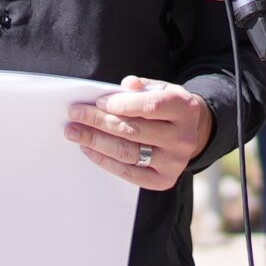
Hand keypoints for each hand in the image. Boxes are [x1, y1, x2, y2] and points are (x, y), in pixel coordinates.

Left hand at [66, 78, 213, 190]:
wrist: (192, 133)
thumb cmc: (168, 107)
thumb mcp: (162, 89)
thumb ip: (143, 86)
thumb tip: (126, 85)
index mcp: (184, 109)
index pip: (150, 107)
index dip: (121, 104)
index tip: (98, 102)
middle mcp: (183, 138)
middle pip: (134, 131)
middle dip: (99, 122)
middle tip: (74, 115)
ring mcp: (174, 162)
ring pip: (127, 153)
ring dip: (95, 141)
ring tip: (74, 132)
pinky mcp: (163, 180)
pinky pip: (127, 172)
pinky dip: (104, 160)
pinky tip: (88, 148)